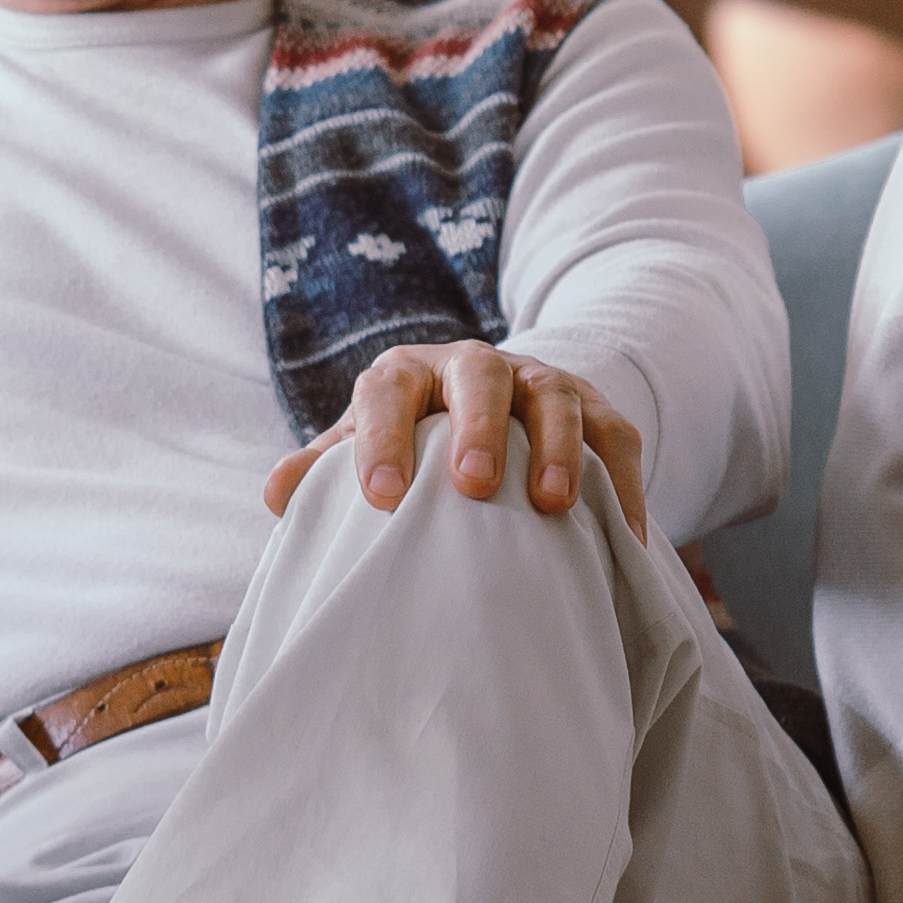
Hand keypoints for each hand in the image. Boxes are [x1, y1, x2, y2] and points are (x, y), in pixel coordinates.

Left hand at [267, 342, 650, 542]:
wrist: (490, 407)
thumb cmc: (413, 443)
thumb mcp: (366, 448)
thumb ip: (327, 470)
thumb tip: (278, 493)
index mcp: (407, 374)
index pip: (387, 390)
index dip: (382, 438)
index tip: (381, 498)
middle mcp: (474, 366)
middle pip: (478, 376)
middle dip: (476, 427)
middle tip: (474, 485)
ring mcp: (541, 382)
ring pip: (554, 398)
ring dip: (558, 447)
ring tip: (554, 505)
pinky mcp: (595, 406)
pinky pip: (616, 436)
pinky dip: (624, 483)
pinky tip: (624, 536)